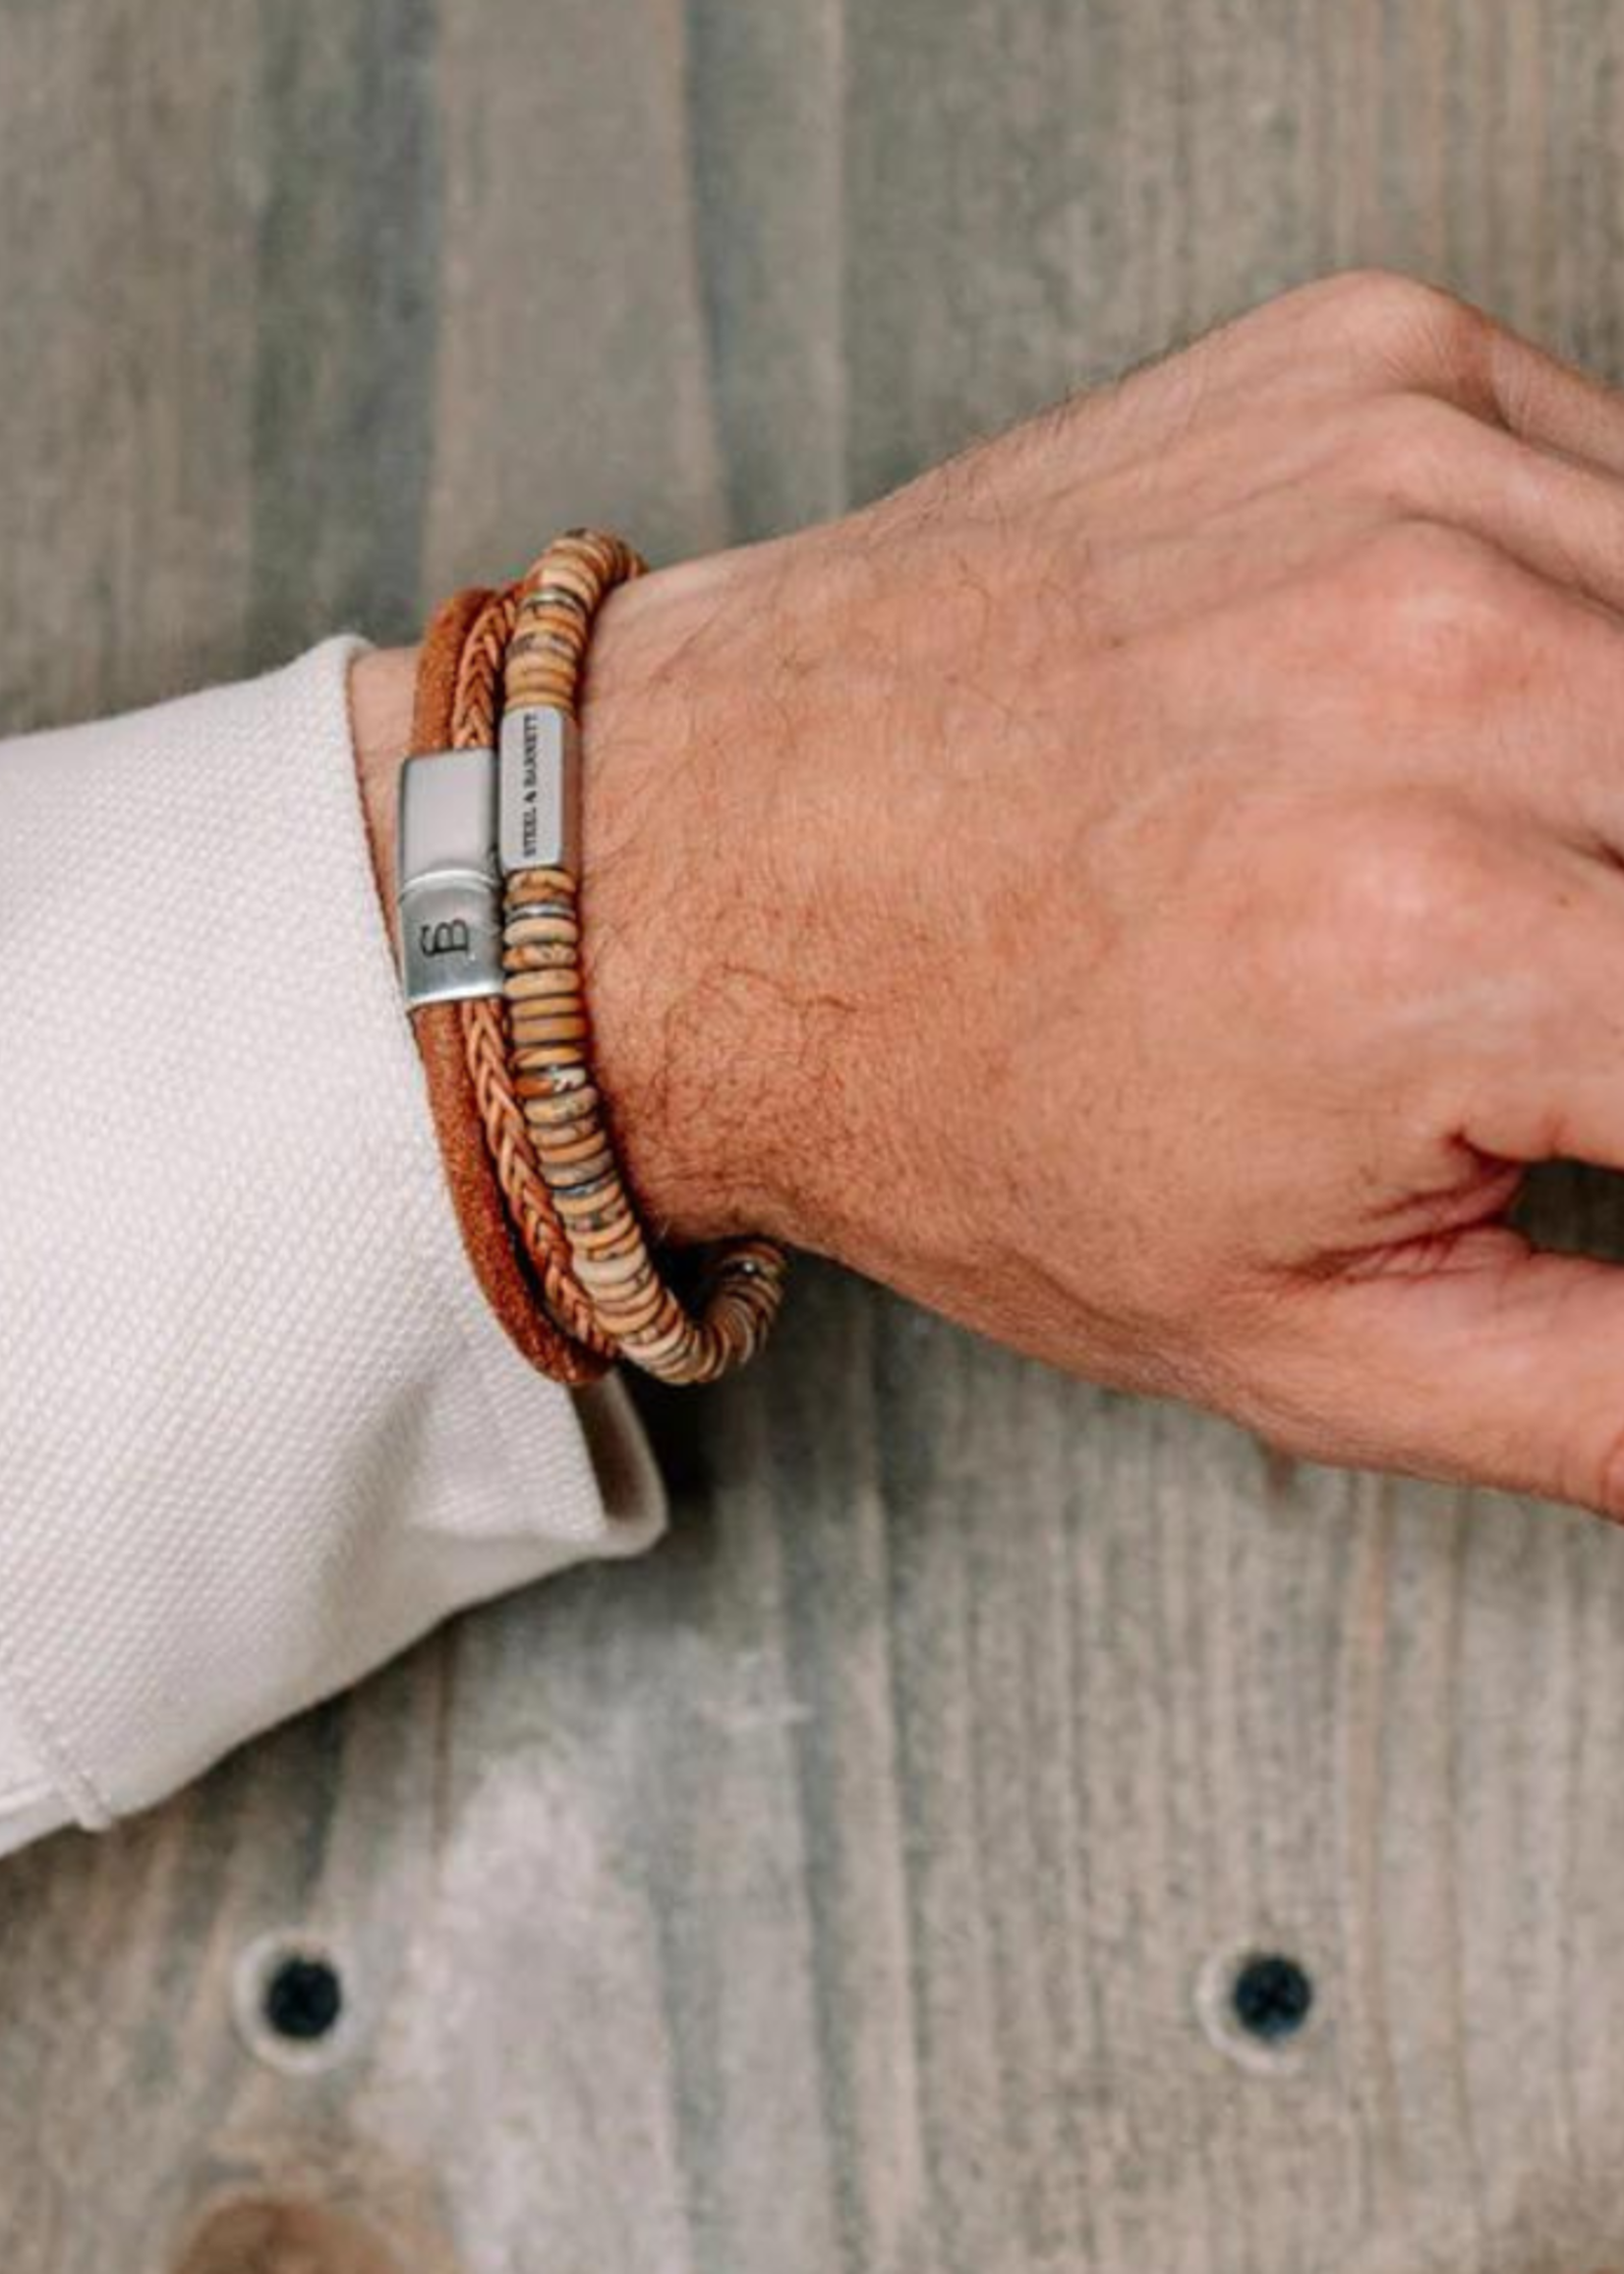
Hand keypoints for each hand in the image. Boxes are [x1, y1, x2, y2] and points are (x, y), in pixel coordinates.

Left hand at [575, 269, 1623, 1517]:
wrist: (705, 862)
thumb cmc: (944, 1100)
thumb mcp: (1290, 1342)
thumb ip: (1602, 1394)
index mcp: (1435, 946)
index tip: (1577, 1103)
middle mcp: (1437, 673)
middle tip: (1510, 1015)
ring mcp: (1401, 486)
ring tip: (1496, 877)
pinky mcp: (1366, 368)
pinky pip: (1612, 481)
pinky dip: (1588, 613)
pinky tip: (1438, 713)